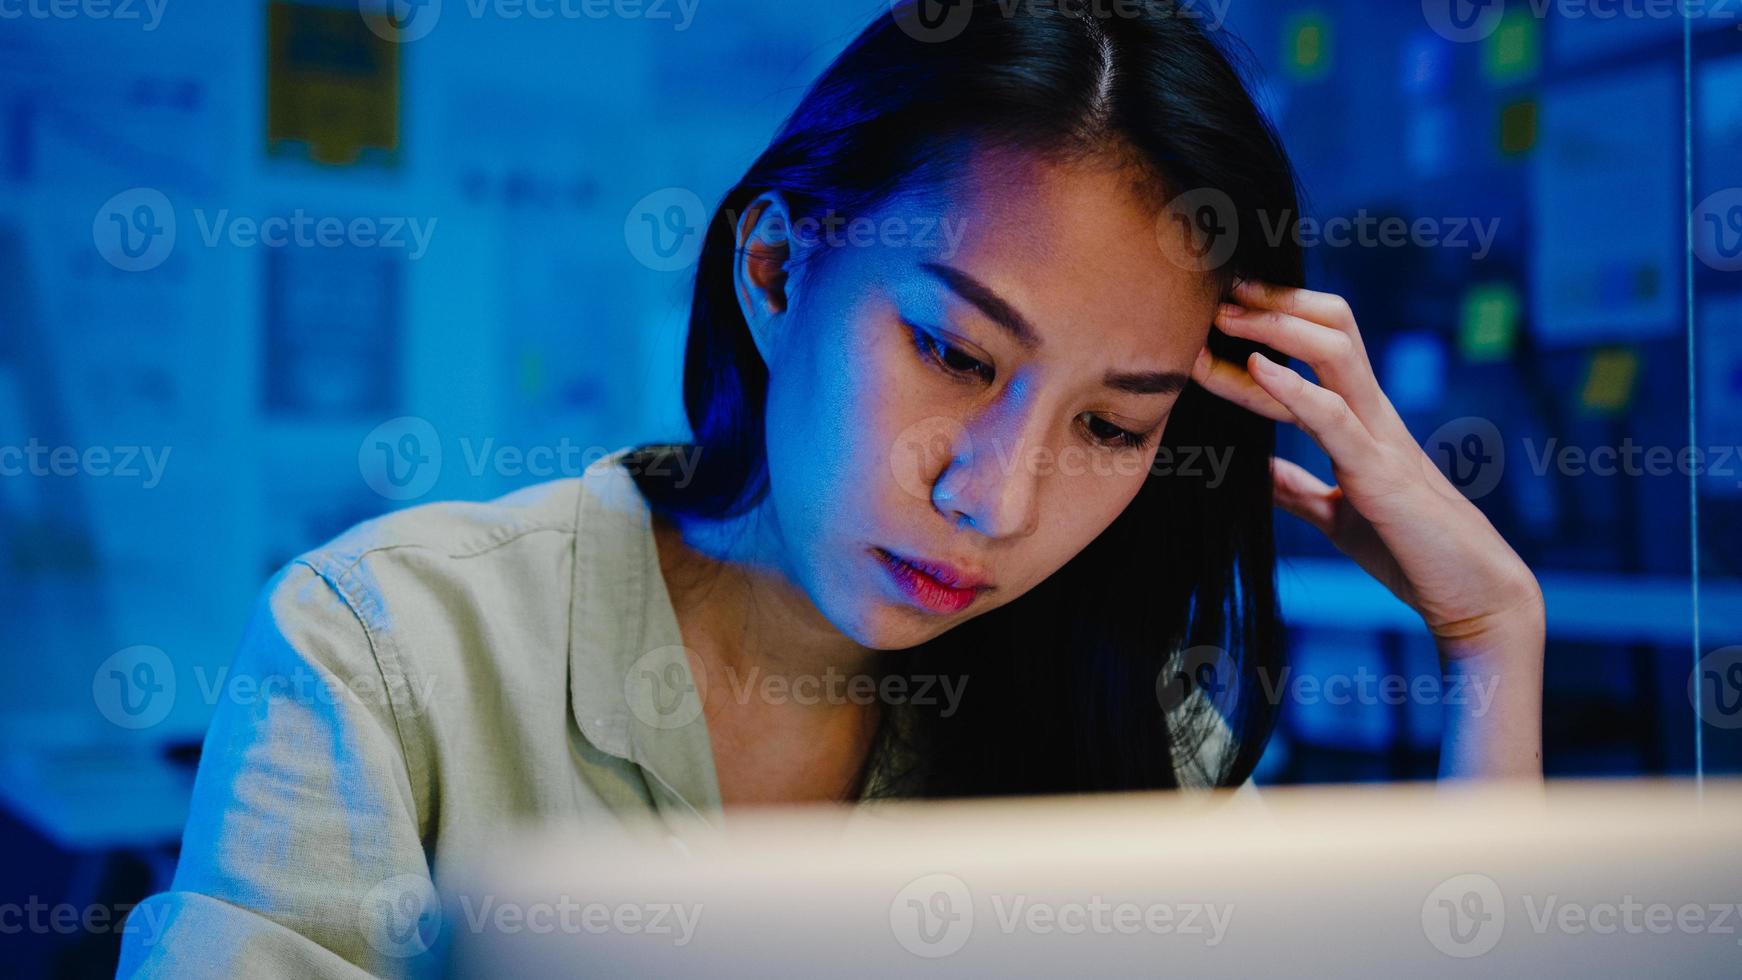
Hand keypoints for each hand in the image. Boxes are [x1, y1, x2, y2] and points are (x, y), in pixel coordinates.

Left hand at [1190, 279, 1544, 661]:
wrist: (1472, 598)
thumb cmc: (1410, 553)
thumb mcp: (1336, 515)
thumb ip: (1296, 489)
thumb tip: (1254, 473)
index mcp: (1364, 421)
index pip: (1324, 344)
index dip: (1278, 319)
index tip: (1226, 310)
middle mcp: (1375, 416)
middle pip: (1333, 327)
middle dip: (1277, 304)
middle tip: (1222, 295)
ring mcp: (1381, 439)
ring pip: (1336, 354)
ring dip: (1276, 331)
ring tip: (1228, 318)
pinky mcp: (1380, 475)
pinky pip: (1335, 417)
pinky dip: (1292, 389)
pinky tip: (1257, 369)